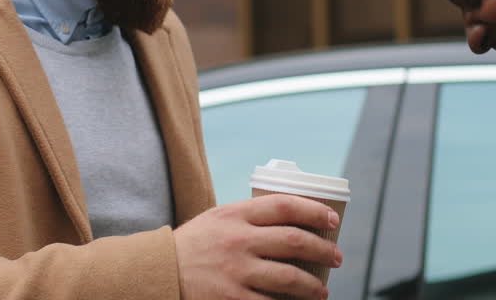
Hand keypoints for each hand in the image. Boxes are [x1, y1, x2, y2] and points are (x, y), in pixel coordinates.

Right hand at [174, 194, 342, 299]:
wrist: (157, 273)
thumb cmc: (194, 246)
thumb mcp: (217, 219)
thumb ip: (248, 217)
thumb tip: (294, 221)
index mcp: (235, 214)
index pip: (285, 206)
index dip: (315, 211)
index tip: (333, 220)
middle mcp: (238, 240)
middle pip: (294, 241)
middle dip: (323, 250)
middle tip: (337, 258)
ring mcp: (235, 271)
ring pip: (289, 278)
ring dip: (313, 286)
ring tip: (321, 291)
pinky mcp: (230, 299)